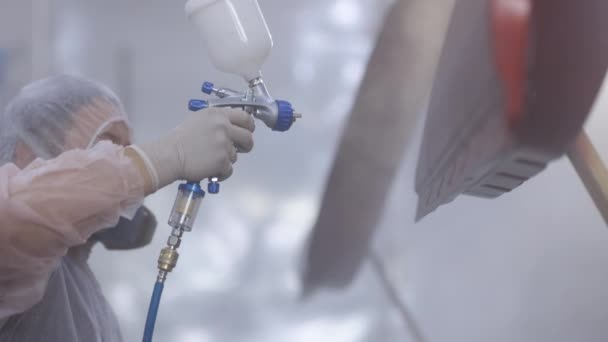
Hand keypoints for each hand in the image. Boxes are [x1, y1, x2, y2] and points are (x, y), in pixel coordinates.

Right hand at [129, 107, 254, 192]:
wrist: (171, 155)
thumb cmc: (180, 139)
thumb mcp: (200, 120)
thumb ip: (218, 121)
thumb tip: (232, 127)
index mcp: (218, 115)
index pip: (245, 117)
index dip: (249, 126)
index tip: (248, 131)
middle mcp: (224, 127)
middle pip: (248, 137)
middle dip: (245, 145)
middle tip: (239, 148)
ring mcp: (224, 144)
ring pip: (236, 155)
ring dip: (226, 159)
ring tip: (211, 159)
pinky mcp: (223, 160)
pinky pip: (229, 169)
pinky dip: (221, 172)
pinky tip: (211, 169)